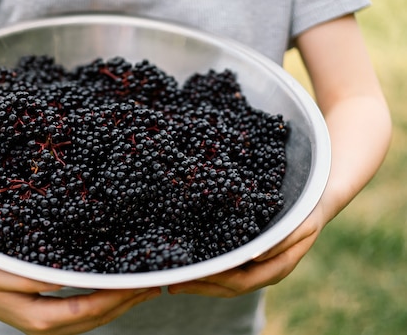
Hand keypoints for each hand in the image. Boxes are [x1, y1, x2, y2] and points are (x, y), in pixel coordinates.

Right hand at [0, 251, 160, 334]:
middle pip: (97, 318)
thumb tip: (67, 279)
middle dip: (126, 302)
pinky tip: (115, 292)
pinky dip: (104, 305)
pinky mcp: (47, 317)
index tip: (139, 281)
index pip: (89, 309)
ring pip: (93, 320)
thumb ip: (34, 278)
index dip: (116, 296)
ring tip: (142, 289)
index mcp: (40, 318)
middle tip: (153, 284)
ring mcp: (48, 326)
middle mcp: (48, 327)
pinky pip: (84, 315)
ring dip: (120, 305)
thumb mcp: (3, 273)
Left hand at [168, 199, 327, 296]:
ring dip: (200, 282)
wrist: (316, 202)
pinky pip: (227, 268)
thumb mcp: (301, 223)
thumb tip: (256, 255)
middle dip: (200, 287)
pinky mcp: (249, 256)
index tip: (193, 275)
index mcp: (277, 267)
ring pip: (225, 281)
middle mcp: (264, 271)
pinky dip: (208, 269)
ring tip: (175, 278)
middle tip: (172, 283)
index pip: (240, 281)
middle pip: (228, 287)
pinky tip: (192, 261)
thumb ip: (281, 240)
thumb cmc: (308, 210)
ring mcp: (256, 266)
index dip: (215, 281)